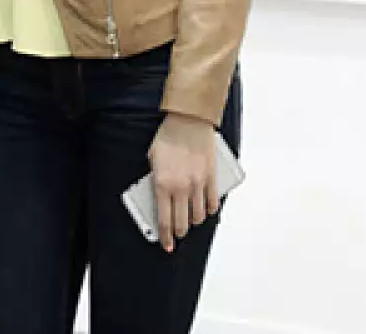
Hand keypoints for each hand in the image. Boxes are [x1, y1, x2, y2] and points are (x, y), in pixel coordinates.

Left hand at [147, 112, 217, 252]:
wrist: (189, 120)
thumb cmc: (168, 137)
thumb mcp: (152, 159)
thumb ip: (155, 180)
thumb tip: (158, 196)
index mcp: (162, 185)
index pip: (164, 221)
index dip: (165, 237)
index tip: (166, 245)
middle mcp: (181, 189)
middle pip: (181, 223)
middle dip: (179, 232)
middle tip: (177, 234)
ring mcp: (198, 185)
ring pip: (198, 216)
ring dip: (193, 221)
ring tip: (190, 220)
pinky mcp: (211, 178)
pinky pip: (212, 202)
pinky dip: (209, 209)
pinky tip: (205, 210)